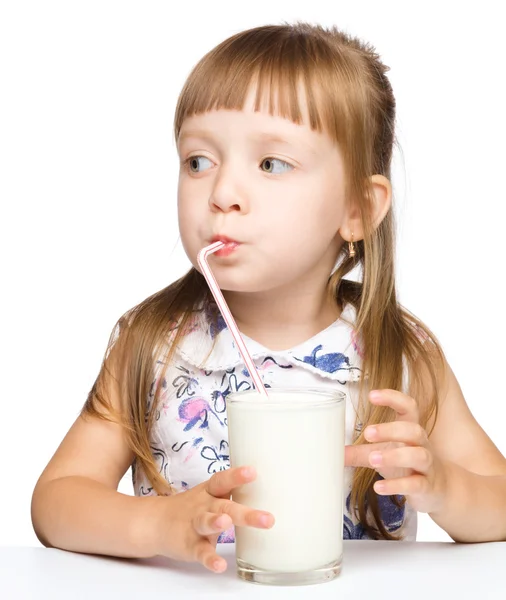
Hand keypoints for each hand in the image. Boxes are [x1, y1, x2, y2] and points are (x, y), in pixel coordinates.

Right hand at [153, 466, 273, 573]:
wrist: (156, 522)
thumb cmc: (193, 507)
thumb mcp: (211, 495)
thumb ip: (233, 493)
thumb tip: (272, 489)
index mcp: (211, 492)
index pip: (223, 481)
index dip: (237, 476)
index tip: (253, 471)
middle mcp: (204, 506)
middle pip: (224, 506)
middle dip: (246, 513)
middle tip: (268, 519)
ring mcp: (195, 525)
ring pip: (206, 523)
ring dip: (216, 523)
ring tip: (226, 523)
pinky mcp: (189, 545)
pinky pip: (200, 552)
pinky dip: (210, 559)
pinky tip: (219, 566)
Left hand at [345, 389, 447, 512]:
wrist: (441, 489)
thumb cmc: (407, 465)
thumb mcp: (383, 454)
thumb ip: (359, 452)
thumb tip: (333, 451)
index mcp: (410, 430)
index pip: (408, 406)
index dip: (393, 398)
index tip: (372, 395)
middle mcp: (421, 444)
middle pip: (413, 429)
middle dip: (391, 429)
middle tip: (368, 433)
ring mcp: (427, 466)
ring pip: (419, 455)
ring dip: (395, 456)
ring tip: (373, 459)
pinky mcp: (428, 487)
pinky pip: (416, 484)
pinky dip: (397, 486)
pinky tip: (378, 487)